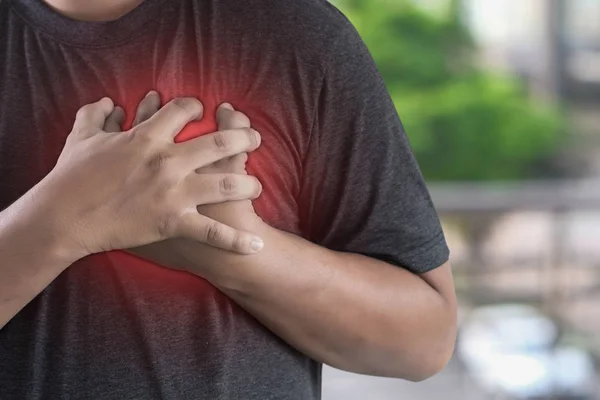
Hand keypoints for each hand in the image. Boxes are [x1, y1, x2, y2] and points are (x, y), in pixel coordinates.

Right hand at [42, 95, 263, 262]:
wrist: (63, 216)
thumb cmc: (71, 177)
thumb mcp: (81, 138)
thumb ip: (95, 115)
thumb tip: (106, 102)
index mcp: (147, 136)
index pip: (184, 109)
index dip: (198, 106)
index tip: (206, 109)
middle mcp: (167, 160)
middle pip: (220, 142)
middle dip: (243, 137)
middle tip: (255, 139)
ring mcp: (173, 192)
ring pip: (226, 184)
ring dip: (248, 184)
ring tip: (256, 185)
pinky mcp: (172, 221)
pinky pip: (212, 232)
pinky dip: (237, 240)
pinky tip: (256, 244)